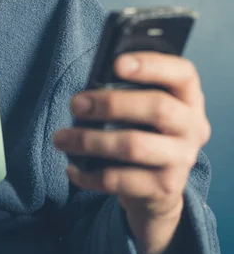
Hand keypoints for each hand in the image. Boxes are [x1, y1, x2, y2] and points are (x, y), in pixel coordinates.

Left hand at [53, 52, 210, 253]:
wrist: (156, 191)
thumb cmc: (142, 135)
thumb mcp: (141, 113)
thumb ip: (126, 95)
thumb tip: (86, 92)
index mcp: (188, 100)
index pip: (182, 74)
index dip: (151, 65)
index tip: (116, 63)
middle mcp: (192, 128)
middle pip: (157, 108)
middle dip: (110, 103)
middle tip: (75, 104)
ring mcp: (181, 160)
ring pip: (133, 146)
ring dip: (90, 140)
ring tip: (61, 138)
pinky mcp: (164, 189)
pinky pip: (119, 180)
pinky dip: (88, 174)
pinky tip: (72, 168)